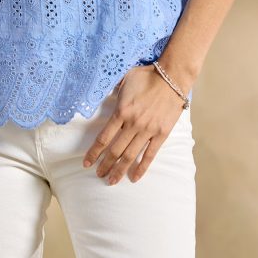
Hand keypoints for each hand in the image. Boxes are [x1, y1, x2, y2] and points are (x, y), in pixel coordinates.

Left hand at [82, 65, 184, 184]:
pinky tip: (134, 178)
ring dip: (119, 170)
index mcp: (121, 111)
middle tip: (98, 175)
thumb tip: (102, 95)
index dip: (94, 152)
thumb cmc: (146, 76)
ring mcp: (148, 130)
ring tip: (111, 181)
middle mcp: (133, 124)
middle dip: (105, 165)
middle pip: (115, 150)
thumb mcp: (123, 79)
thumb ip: (113, 90)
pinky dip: (141, 168)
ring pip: (130, 156)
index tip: (86, 163)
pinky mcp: (161, 134)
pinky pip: (150, 155)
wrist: (171, 77)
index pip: (103, 138)